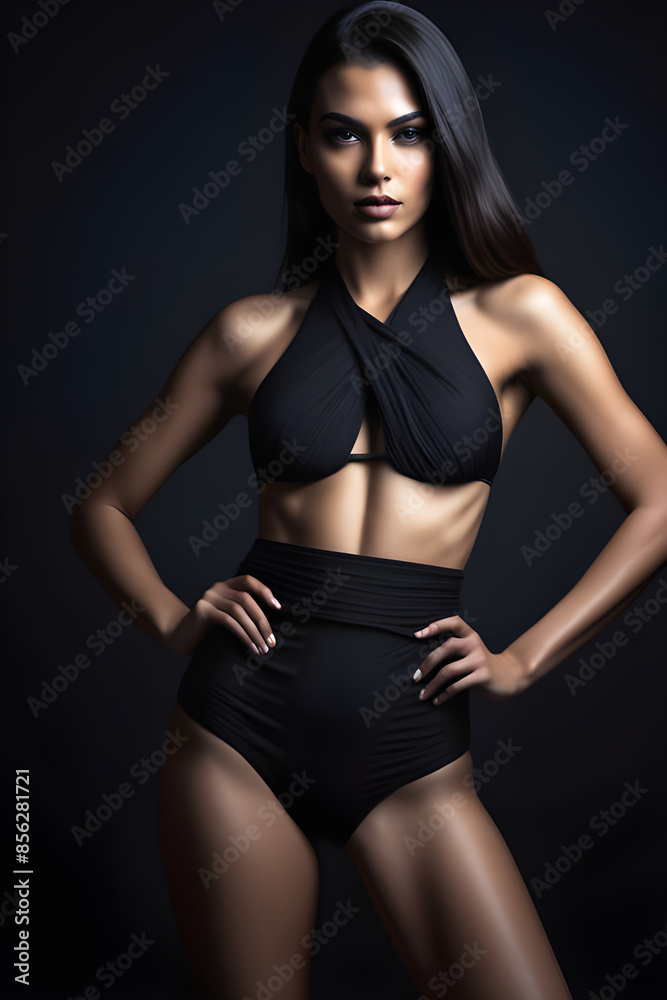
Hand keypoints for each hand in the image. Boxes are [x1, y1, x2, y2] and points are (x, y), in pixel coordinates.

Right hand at [164, 575, 281, 656]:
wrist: (180, 636)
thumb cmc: (208, 629)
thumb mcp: (228, 616)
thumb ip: (242, 612)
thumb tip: (269, 624)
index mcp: (226, 586)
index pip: (248, 581)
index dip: (264, 591)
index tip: (278, 607)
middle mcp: (217, 588)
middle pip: (246, 600)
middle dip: (262, 621)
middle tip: (272, 641)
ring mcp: (209, 597)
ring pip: (239, 611)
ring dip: (254, 631)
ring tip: (263, 648)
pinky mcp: (203, 609)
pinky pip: (229, 621)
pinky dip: (243, 635)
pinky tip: (251, 647)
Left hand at [412, 616, 530, 702]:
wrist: (509, 676)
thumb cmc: (481, 664)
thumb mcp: (470, 651)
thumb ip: (454, 648)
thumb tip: (424, 661)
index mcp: (470, 635)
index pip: (454, 622)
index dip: (436, 625)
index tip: (418, 634)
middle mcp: (475, 644)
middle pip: (446, 647)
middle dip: (427, 664)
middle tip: (416, 677)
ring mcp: (479, 660)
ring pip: (448, 670)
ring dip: (432, 685)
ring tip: (422, 695)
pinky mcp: (482, 676)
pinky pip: (457, 686)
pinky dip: (444, 695)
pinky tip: (436, 701)